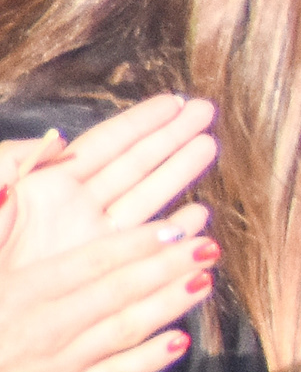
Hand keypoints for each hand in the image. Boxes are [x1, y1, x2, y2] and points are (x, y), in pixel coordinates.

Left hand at [0, 95, 221, 253]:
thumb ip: (12, 159)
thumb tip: (58, 138)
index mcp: (48, 184)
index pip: (107, 143)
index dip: (142, 121)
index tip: (173, 101)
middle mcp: (79, 207)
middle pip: (137, 163)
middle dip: (173, 136)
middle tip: (204, 112)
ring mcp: (95, 238)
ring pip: (150, 197)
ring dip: (181, 171)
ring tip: (209, 146)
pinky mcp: (106, 269)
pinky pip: (150, 243)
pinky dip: (179, 229)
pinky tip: (200, 214)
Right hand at [0, 212, 212, 371]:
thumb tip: (14, 185)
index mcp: (20, 292)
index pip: (89, 262)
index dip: (136, 243)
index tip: (174, 225)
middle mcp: (45, 327)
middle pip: (118, 292)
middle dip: (167, 266)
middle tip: (207, 245)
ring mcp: (58, 366)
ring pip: (125, 330)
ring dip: (169, 304)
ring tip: (204, 280)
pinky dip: (150, 360)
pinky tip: (182, 341)